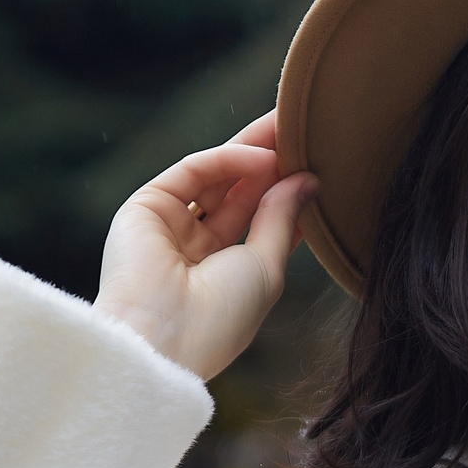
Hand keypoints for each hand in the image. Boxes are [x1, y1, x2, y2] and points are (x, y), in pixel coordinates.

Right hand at [96, 112, 312, 380]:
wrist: (164, 340)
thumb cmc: (220, 319)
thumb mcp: (266, 267)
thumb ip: (283, 219)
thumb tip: (308, 179)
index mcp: (223, 272)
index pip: (261, 219)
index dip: (289, 191)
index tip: (321, 165)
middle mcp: (194, 246)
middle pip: (239, 191)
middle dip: (273, 160)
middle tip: (308, 130)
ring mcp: (168, 225)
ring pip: (216, 175)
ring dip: (255, 150)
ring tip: (293, 128)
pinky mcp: (145, 207)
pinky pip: (192, 172)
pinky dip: (228, 160)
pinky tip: (264, 157)